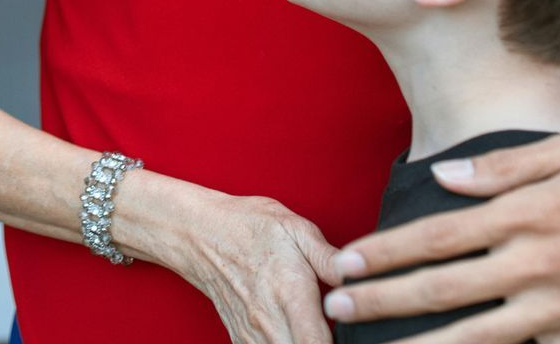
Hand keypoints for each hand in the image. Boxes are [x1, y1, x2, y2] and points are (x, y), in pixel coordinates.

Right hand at [120, 175, 340, 343]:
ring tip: (314, 333)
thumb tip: (361, 278)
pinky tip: (294, 336)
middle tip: (337, 333)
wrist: (198, 232)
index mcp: (290, 294)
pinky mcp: (241, 340)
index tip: (352, 332)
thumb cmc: (249, 226)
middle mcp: (270, 322)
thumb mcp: (294, 228)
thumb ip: (330, 259)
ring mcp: (253, 335)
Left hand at [323, 131, 559, 342]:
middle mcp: (536, 266)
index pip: (437, 236)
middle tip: (337, 306)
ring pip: (473, 338)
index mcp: (527, 215)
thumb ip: (503, 166)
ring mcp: (559, 313)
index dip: (386, 251)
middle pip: (442, 289)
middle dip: (382, 300)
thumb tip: (442, 177)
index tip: (347, 260)